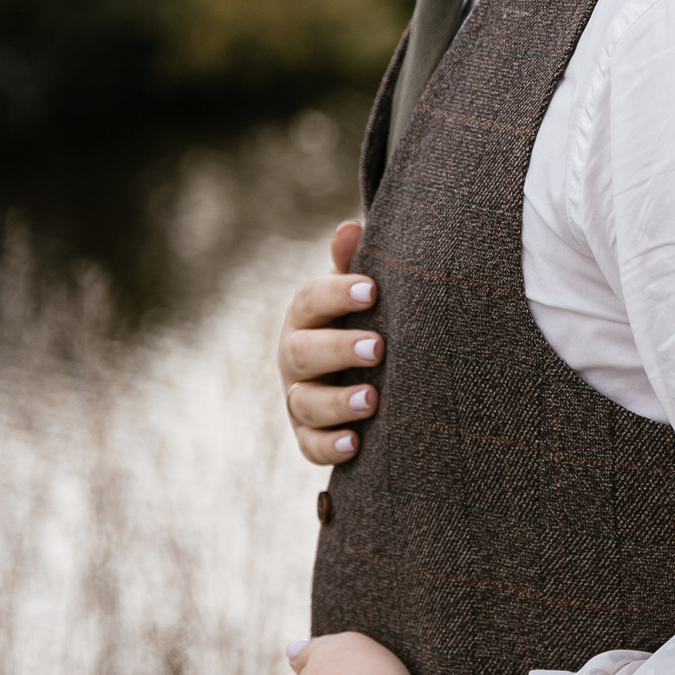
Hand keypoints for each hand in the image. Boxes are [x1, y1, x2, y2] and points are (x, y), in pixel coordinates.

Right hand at [281, 220, 382, 465]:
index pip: (310, 299)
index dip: (336, 293)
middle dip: (338, 349)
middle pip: (302, 352)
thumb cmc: (366, 320)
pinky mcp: (310, 436)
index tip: (372, 290)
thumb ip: (354, 265)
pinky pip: (311, 446)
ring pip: (304, 402)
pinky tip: (355, 444)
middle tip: (379, 347)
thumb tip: (349, 228)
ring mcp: (299, 398)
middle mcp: (295, 357)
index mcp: (308, 316)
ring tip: (371, 399)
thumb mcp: (361, 293)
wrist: (367, 372)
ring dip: (336, 402)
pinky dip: (330, 447)